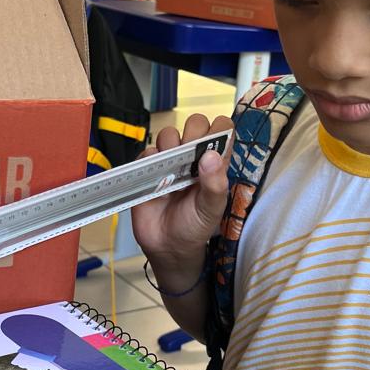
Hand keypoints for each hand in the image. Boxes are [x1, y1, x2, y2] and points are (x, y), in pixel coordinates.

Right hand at [130, 113, 232, 267]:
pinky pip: (147, 151)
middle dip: (193, 134)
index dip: (218, 130)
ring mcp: (171, 161)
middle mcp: (193, 158)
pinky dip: (150, 159)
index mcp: (215, 163)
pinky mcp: (149, 168)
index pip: (222, 130)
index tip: (212, 145)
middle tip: (191, 156)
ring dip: (170, 146)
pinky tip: (157, 177)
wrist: (167, 246)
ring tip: (173, 169)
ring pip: (169, 133)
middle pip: (195, 123)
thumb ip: (215, 183)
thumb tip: (211, 155)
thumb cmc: (194, 227)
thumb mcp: (211, 209)